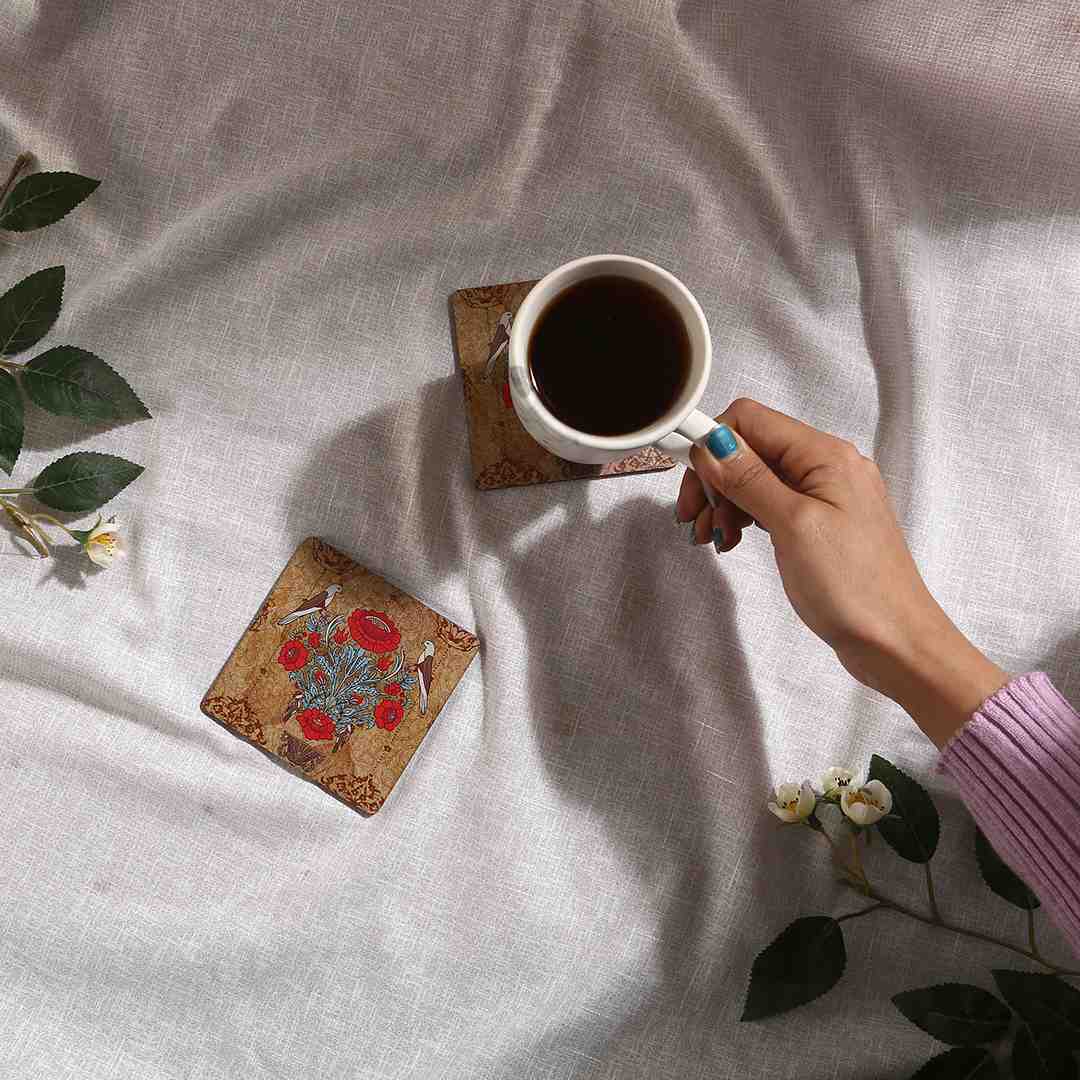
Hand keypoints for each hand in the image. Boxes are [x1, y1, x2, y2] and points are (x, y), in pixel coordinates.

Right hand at [676, 398, 1008, 746]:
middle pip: (750, 449)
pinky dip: (744, 517)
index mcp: (825, 456)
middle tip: (694, 517)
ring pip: (756, 478)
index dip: (712, 444)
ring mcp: (824, 496)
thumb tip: (713, 443)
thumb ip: (750, 479)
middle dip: (714, 479)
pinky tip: (733, 539)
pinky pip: (771, 503)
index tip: (688, 479)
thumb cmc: (858, 589)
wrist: (895, 642)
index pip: (751, 420)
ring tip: (711, 536)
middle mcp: (827, 467)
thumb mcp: (793, 526)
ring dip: (724, 502)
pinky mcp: (819, 523)